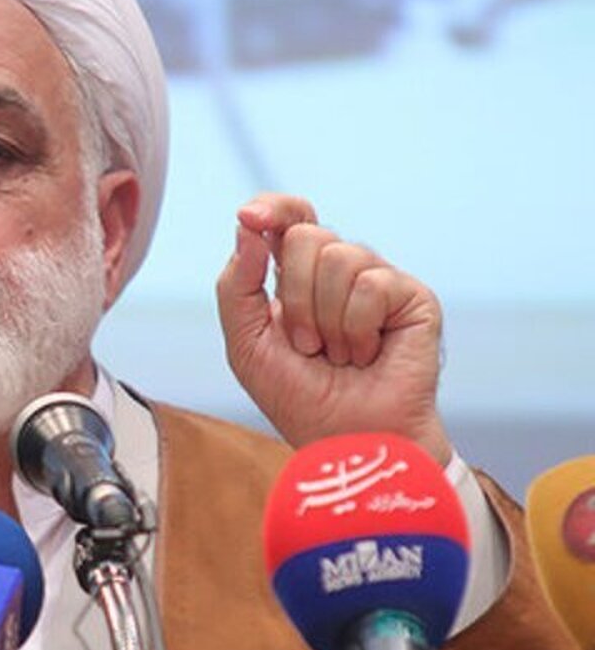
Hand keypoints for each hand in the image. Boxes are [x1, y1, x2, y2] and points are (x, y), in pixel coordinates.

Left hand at [215, 193, 451, 463]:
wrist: (346, 441)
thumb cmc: (298, 397)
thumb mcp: (246, 343)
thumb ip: (237, 285)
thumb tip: (246, 226)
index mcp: (298, 275)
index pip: (289, 216)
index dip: (273, 208)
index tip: (250, 217)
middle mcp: (339, 270)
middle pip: (305, 235)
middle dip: (294, 297)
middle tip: (306, 344)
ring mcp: (377, 280)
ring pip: (338, 255)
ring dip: (325, 319)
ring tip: (338, 355)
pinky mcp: (412, 296)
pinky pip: (371, 283)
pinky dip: (357, 327)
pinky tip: (368, 353)